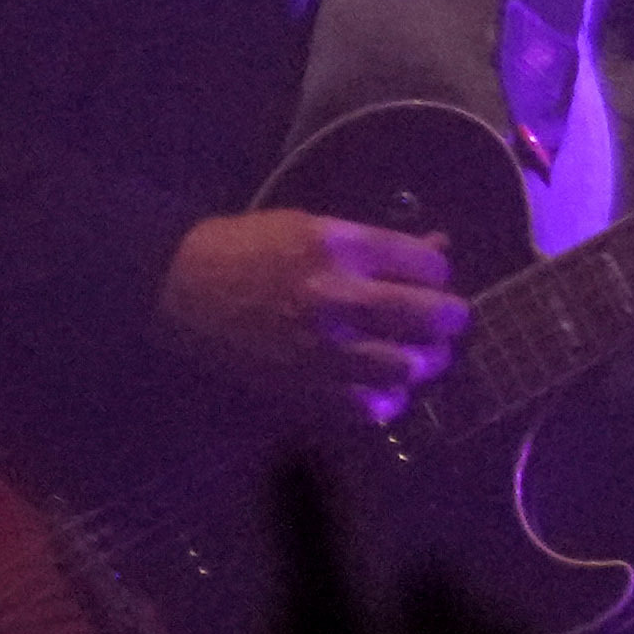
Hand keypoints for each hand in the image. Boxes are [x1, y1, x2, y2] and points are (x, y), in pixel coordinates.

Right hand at [168, 204, 467, 421]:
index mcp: (340, 248)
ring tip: (419, 355)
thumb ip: (379, 243)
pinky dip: (387, 400)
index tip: (432, 278)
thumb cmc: (249, 249)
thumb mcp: (315, 227)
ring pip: (409, 367)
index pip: (427, 266)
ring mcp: (321, 349)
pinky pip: (369, 407)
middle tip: (448, 320)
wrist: (181, 289)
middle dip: (451, 318)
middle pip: (431, 317)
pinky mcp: (302, 387)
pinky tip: (385, 388)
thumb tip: (439, 248)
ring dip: (424, 362)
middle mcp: (337, 298)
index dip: (438, 273)